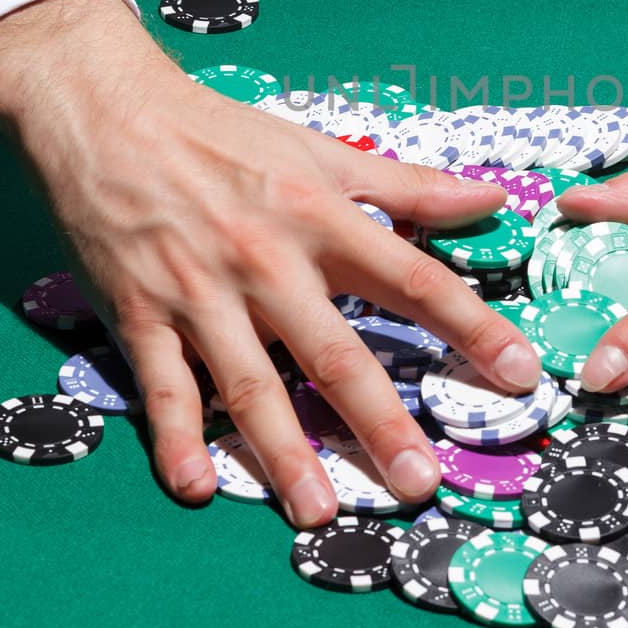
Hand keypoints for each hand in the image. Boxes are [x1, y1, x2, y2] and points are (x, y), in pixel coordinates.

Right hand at [0, 0, 540, 526]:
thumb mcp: (320, 150)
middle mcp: (267, 263)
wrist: (106, 113)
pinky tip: (198, 487)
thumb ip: (408, 184)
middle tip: (422, 484)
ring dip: (286, 455)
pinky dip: (176, 440)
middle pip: (335, 354)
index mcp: (320, 218)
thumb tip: (490, 197)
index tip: (521, 376)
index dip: (472, 328)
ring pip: (251, 387)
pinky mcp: (140, 315)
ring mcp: (201, 295)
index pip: (413, 280)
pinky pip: (163, 388)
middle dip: (380, 424)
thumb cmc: (222, 134)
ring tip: (322, 514)